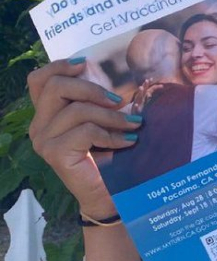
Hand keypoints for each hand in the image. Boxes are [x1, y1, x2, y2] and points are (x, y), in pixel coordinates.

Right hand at [28, 59, 141, 216]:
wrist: (108, 197)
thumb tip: (112, 80)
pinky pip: (86, 131)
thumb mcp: (99, 123)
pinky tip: (128, 141)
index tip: (86, 64)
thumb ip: (93, 102)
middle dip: (91, 89)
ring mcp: (44, 140)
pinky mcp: (55, 153)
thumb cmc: (108, 159)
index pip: (40, 80)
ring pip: (76, 109)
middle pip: (56, 87)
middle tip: (119, 101)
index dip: (60, 66)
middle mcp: (39, 126)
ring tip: (133, 124)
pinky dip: (111, 134)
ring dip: (111, 115)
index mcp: (46, 115)